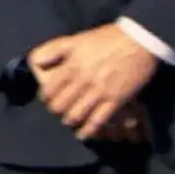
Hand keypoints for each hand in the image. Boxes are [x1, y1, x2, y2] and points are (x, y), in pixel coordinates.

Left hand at [29, 23, 157, 144]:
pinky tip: (83, 134)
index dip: (45, 97)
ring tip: (70, 120)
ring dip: (70, 121)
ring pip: (76, 115)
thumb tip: (36, 62)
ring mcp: (99, 92)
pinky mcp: (116, 100)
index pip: (49, 90)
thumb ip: (54, 50)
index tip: (47, 99)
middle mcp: (82, 80)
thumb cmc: (107, 38)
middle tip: (59, 110)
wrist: (139, 41)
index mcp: (71, 65)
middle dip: (56, 110)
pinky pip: (98, 121)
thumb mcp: (76, 40)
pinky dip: (88, 130)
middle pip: (60, 105)